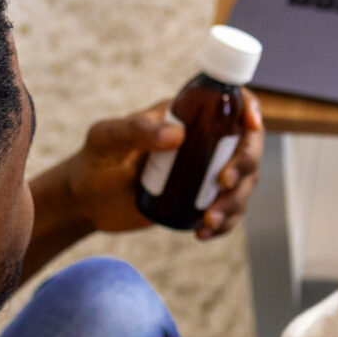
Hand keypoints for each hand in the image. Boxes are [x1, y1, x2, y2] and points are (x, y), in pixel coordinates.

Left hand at [64, 94, 265, 239]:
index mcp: (186, 115)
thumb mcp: (107, 139)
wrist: (87, 202)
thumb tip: (177, 135)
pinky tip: (203, 233)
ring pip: (243, 183)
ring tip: (208, 221)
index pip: (229, 103)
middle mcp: (203, 141)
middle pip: (246, 147)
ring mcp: (204, 173)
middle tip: (222, 184)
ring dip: (235, 202)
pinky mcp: (200, 200)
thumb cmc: (95, 160)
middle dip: (245, 166)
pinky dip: (225, 223)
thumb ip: (136, 131)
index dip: (249, 109)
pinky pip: (228, 210)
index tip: (250, 125)